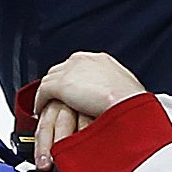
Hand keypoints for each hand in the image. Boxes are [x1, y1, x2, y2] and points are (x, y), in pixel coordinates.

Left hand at [31, 51, 147, 161]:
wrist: (128, 103)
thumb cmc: (132, 102)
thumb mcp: (125, 90)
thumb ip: (114, 89)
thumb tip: (114, 97)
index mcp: (100, 60)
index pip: (78, 66)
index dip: (73, 78)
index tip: (72, 90)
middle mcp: (84, 61)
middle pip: (61, 69)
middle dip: (57, 83)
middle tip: (55, 99)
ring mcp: (71, 71)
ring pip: (50, 79)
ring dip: (47, 93)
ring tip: (45, 106)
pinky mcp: (61, 85)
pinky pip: (43, 91)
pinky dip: (39, 101)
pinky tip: (39, 111)